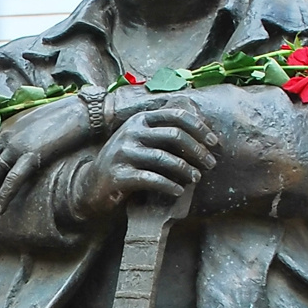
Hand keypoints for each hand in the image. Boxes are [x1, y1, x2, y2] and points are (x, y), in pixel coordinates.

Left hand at [0, 95, 92, 217]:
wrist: (80, 113)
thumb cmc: (57, 118)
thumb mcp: (26, 122)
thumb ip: (10, 134)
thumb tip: (0, 151)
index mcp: (1, 125)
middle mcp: (4, 134)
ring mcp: (17, 144)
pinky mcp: (32, 154)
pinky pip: (12, 179)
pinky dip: (3, 196)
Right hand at [76, 105, 218, 220]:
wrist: (93, 185)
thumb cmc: (126, 162)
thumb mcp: (142, 140)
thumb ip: (164, 132)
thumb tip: (203, 131)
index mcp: (140, 120)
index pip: (176, 116)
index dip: (199, 128)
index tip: (214, 142)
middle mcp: (130, 132)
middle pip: (173, 135)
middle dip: (197, 150)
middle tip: (210, 165)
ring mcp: (122, 153)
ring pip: (163, 158)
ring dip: (185, 169)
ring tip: (196, 178)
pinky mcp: (118, 175)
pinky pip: (150, 179)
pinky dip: (168, 185)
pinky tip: (178, 191)